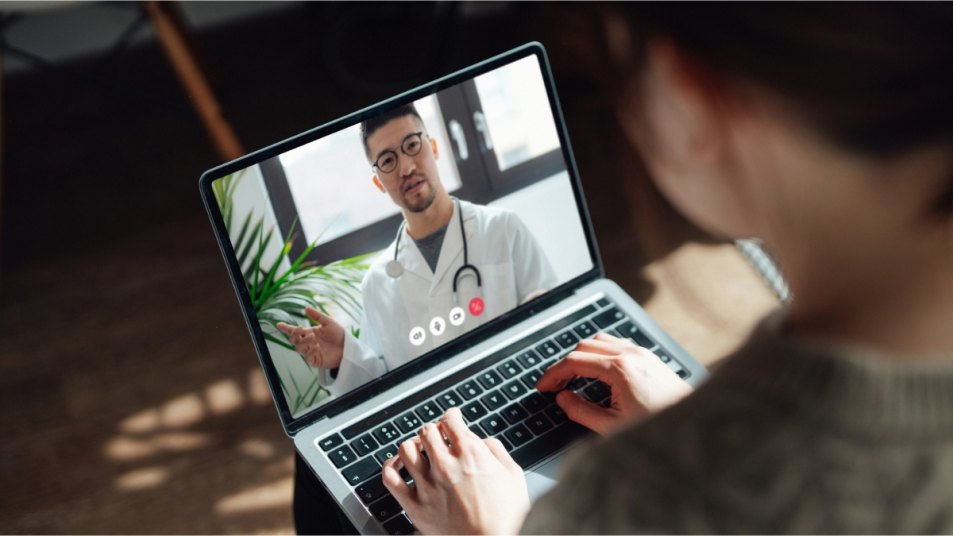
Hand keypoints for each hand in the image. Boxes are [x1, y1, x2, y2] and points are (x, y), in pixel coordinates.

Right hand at [275, 306, 344, 369]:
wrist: (349, 347)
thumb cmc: (339, 335)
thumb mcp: (329, 322)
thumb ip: (317, 316)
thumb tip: (306, 308)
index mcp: (309, 332)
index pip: (295, 331)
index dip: (286, 328)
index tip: (279, 324)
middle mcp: (308, 342)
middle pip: (294, 340)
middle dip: (294, 334)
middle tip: (301, 329)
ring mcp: (311, 352)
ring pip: (299, 348)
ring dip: (304, 342)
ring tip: (314, 337)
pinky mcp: (315, 361)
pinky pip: (308, 357)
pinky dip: (311, 351)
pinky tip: (317, 346)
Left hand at [382, 407, 528, 534]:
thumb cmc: (507, 516)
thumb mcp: (513, 475)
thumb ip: (495, 450)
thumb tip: (481, 441)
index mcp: (470, 454)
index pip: (450, 420)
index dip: (452, 416)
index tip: (452, 418)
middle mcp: (445, 465)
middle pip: (427, 431)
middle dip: (434, 430)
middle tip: (438, 435)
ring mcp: (427, 485)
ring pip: (406, 449)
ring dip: (413, 445)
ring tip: (419, 449)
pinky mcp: (415, 506)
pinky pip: (390, 478)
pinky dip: (391, 466)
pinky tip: (398, 465)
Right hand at [536, 332, 692, 435]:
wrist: (694, 425)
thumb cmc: (657, 428)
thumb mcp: (612, 427)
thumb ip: (581, 411)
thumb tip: (562, 398)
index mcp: (619, 369)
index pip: (574, 362)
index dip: (553, 374)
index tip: (542, 387)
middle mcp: (630, 354)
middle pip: (584, 346)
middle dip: (565, 364)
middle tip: (556, 385)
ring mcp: (641, 353)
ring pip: (600, 340)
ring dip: (583, 355)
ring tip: (575, 378)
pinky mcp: (650, 356)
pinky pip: (617, 344)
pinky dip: (601, 353)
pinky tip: (599, 373)